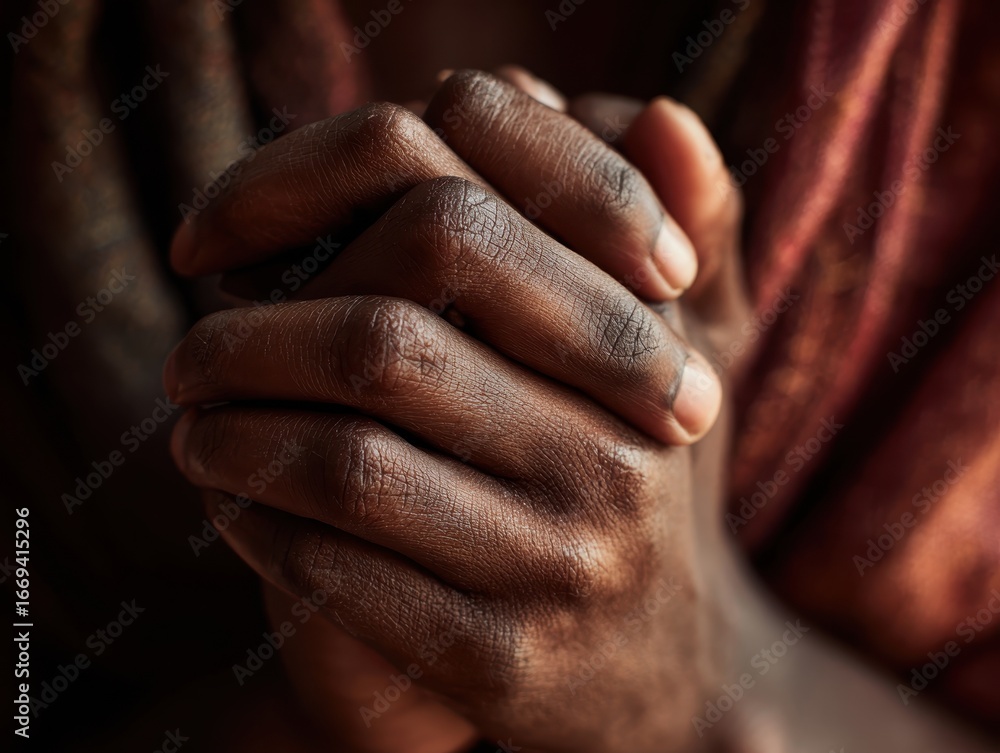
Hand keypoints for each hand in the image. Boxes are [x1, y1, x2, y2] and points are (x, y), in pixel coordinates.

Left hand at [165, 70, 748, 751]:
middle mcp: (610, 454)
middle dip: (248, 336)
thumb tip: (661, 108)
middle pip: (382, 337)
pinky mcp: (506, 664)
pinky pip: (342, 577)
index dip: (305, 196)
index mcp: (639, 350)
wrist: (671, 678)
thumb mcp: (684, 359)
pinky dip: (258, 530)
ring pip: (345, 464)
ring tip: (196, 428)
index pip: (461, 212)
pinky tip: (238, 509)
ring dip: (232, 437)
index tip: (222, 236)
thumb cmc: (634, 489)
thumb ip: (678, 231)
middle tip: (191, 349)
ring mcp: (560, 565)